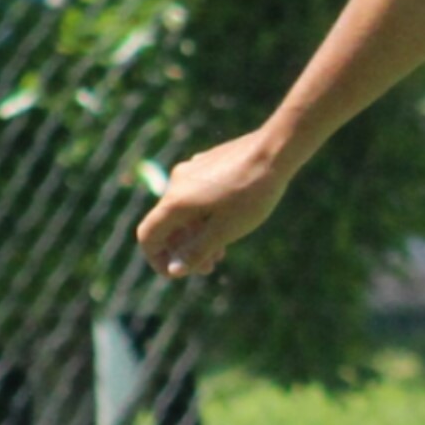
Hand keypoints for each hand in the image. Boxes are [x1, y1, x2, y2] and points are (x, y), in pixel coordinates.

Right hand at [135, 131, 294, 279]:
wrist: (275, 150)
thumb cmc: (252, 193)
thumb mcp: (225, 230)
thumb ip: (197, 251)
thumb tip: (174, 270)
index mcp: (175, 202)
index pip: (148, 236)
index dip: (157, 259)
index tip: (177, 273)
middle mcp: (176, 183)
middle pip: (167, 224)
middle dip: (184, 250)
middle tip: (209, 267)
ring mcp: (192, 170)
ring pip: (184, 209)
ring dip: (196, 234)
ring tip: (221, 250)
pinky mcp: (207, 162)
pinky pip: (197, 194)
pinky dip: (204, 214)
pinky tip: (229, 220)